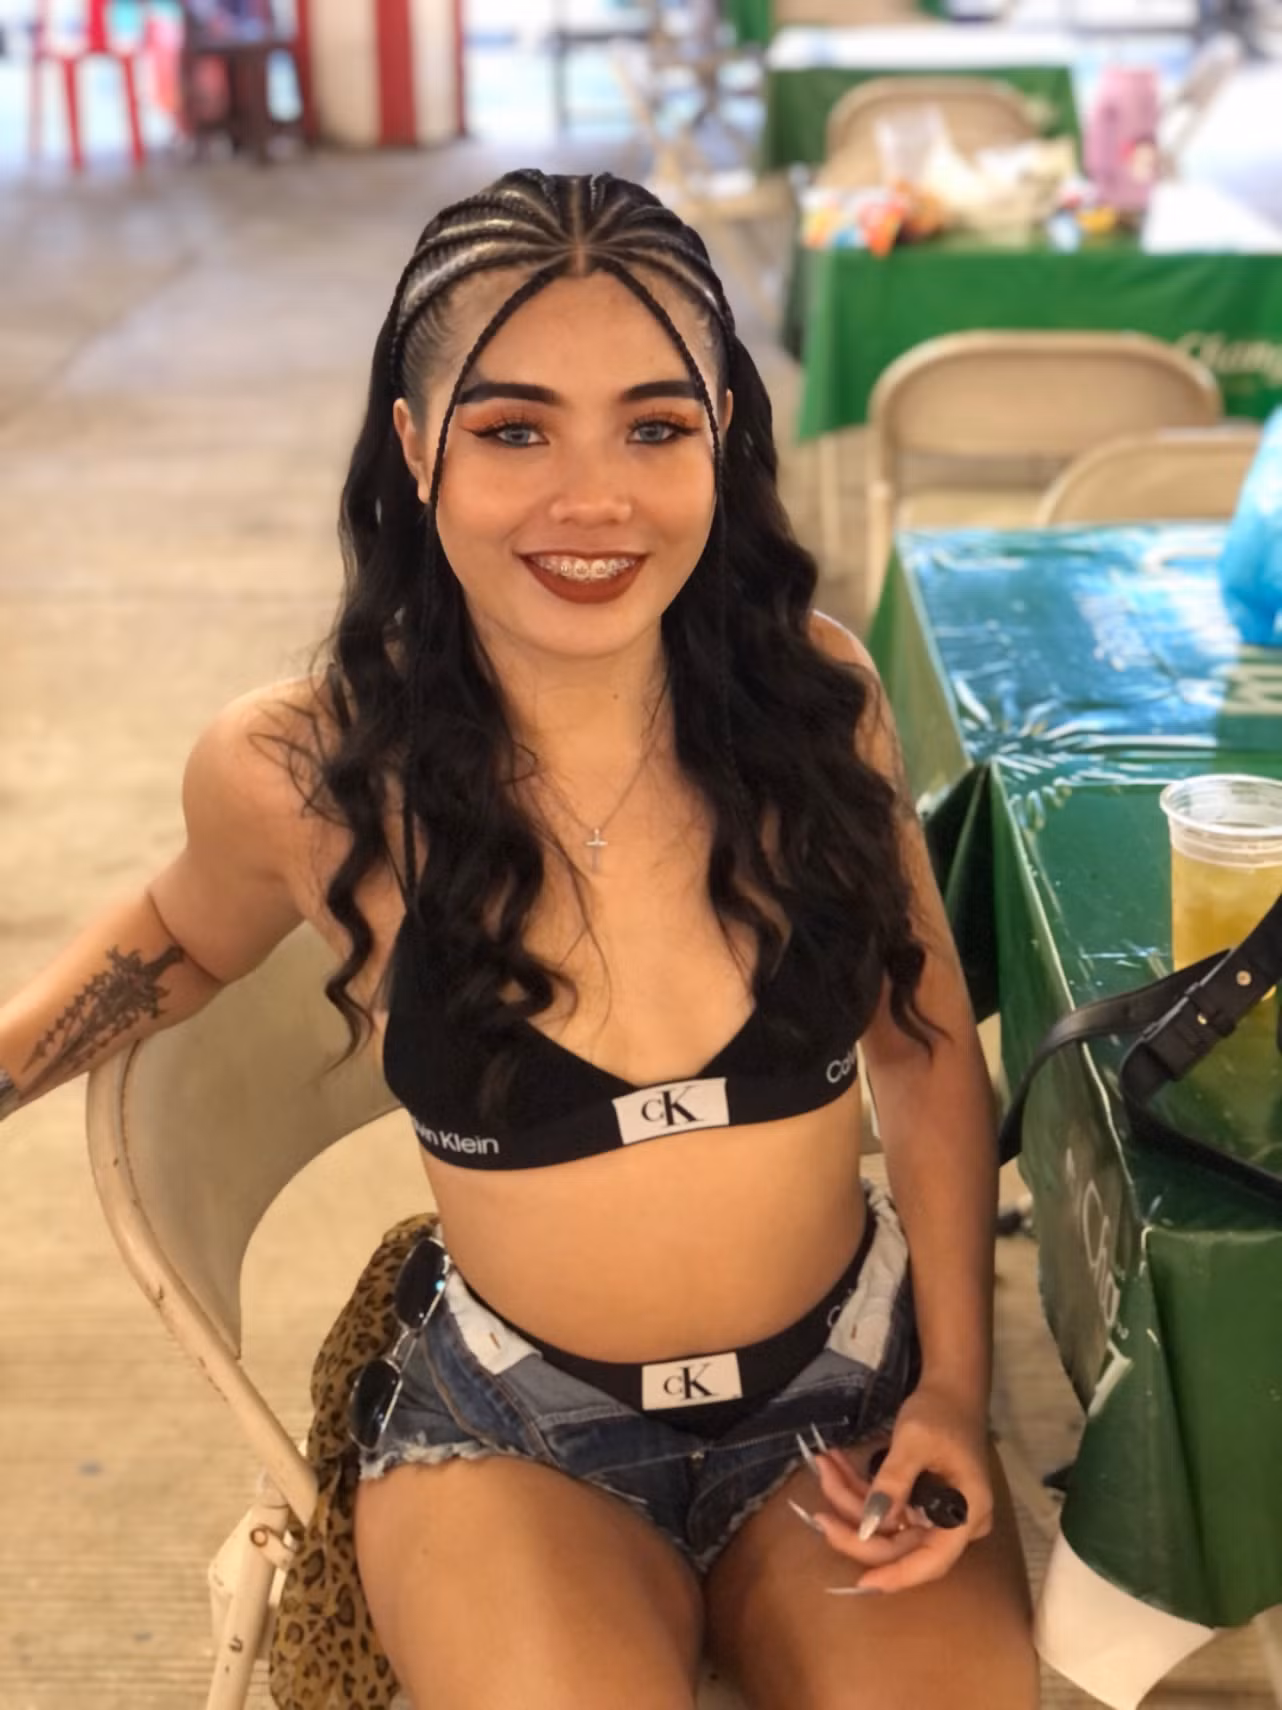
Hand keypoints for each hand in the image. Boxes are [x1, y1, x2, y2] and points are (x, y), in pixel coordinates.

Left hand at [807, 1382, 992, 1592]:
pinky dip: (859, 1489)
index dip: (897, 1575)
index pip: (932, 1560)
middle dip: (857, 1529)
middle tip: (819, 1516)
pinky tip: (835, 1466)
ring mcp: (936, 1514)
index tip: (862, 1584)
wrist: (950, 1389)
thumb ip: (894, 1481)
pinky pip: (886, 1508)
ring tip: (823, 1468)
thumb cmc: (940, 1411)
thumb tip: (871, 1524)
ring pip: (887, 1525)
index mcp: (967, 1513)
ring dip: (851, 1500)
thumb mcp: (914, 1440)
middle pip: (902, 1544)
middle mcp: (955, 1522)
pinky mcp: (919, 1503)